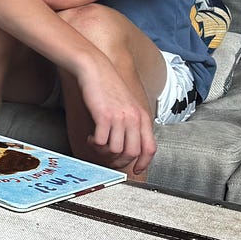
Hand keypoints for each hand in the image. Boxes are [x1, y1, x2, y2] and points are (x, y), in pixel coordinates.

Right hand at [75, 59, 156, 175]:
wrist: (95, 69)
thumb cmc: (109, 86)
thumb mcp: (128, 104)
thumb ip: (132, 122)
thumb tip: (128, 142)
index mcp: (143, 117)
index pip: (150, 147)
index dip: (144, 163)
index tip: (135, 170)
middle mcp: (134, 118)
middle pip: (132, 153)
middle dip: (119, 161)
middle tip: (107, 158)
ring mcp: (120, 118)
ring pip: (116, 150)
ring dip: (103, 152)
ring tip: (96, 144)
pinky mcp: (104, 116)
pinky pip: (102, 141)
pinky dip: (94, 144)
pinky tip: (90, 137)